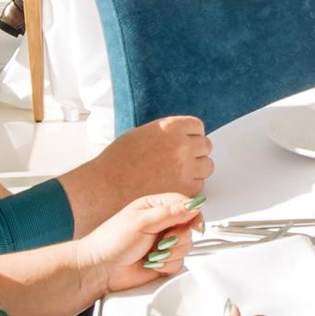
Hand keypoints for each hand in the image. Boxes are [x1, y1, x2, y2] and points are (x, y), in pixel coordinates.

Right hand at [83, 115, 213, 208]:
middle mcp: (180, 145)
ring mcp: (185, 168)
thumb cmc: (118, 161)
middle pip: (205, 145)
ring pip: (207, 166)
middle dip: (196, 151)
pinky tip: (175, 184)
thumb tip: (181, 135)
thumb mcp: (142, 134)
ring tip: (179, 172)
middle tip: (182, 158)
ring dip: (197, 168)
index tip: (188, 140)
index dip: (192, 134)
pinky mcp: (184, 189)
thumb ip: (166, 133)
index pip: (197, 126)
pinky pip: (200, 185)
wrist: (107, 186)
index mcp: (170, 128)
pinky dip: (191, 185)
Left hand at [90, 194, 206, 295]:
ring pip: (185, 246)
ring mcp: (162, 243)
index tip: (195, 224)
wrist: (100, 269)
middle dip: (177, 238)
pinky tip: (152, 263)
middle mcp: (161, 224)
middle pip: (189, 227)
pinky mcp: (163, 261)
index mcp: (154, 207)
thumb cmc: (111, 241)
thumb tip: (193, 205)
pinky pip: (179, 263)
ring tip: (152, 253)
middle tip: (161, 241)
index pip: (185, 205)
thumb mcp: (141, 221)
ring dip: (170, 253)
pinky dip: (166, 265)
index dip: (193, 214)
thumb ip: (170, 213)